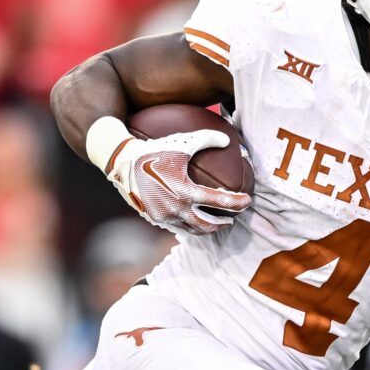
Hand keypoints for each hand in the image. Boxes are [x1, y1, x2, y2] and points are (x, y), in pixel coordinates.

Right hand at [90, 120, 250, 235]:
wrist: (121, 162)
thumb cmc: (153, 150)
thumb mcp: (182, 142)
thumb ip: (207, 139)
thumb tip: (227, 139)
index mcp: (186, 192)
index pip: (220, 203)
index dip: (237, 203)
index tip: (248, 201)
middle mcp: (176, 209)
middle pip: (207, 225)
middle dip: (223, 224)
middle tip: (233, 219)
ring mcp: (164, 216)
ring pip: (191, 230)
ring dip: (205, 228)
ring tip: (214, 223)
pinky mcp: (153, 218)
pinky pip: (176, 226)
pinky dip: (188, 225)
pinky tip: (191, 218)